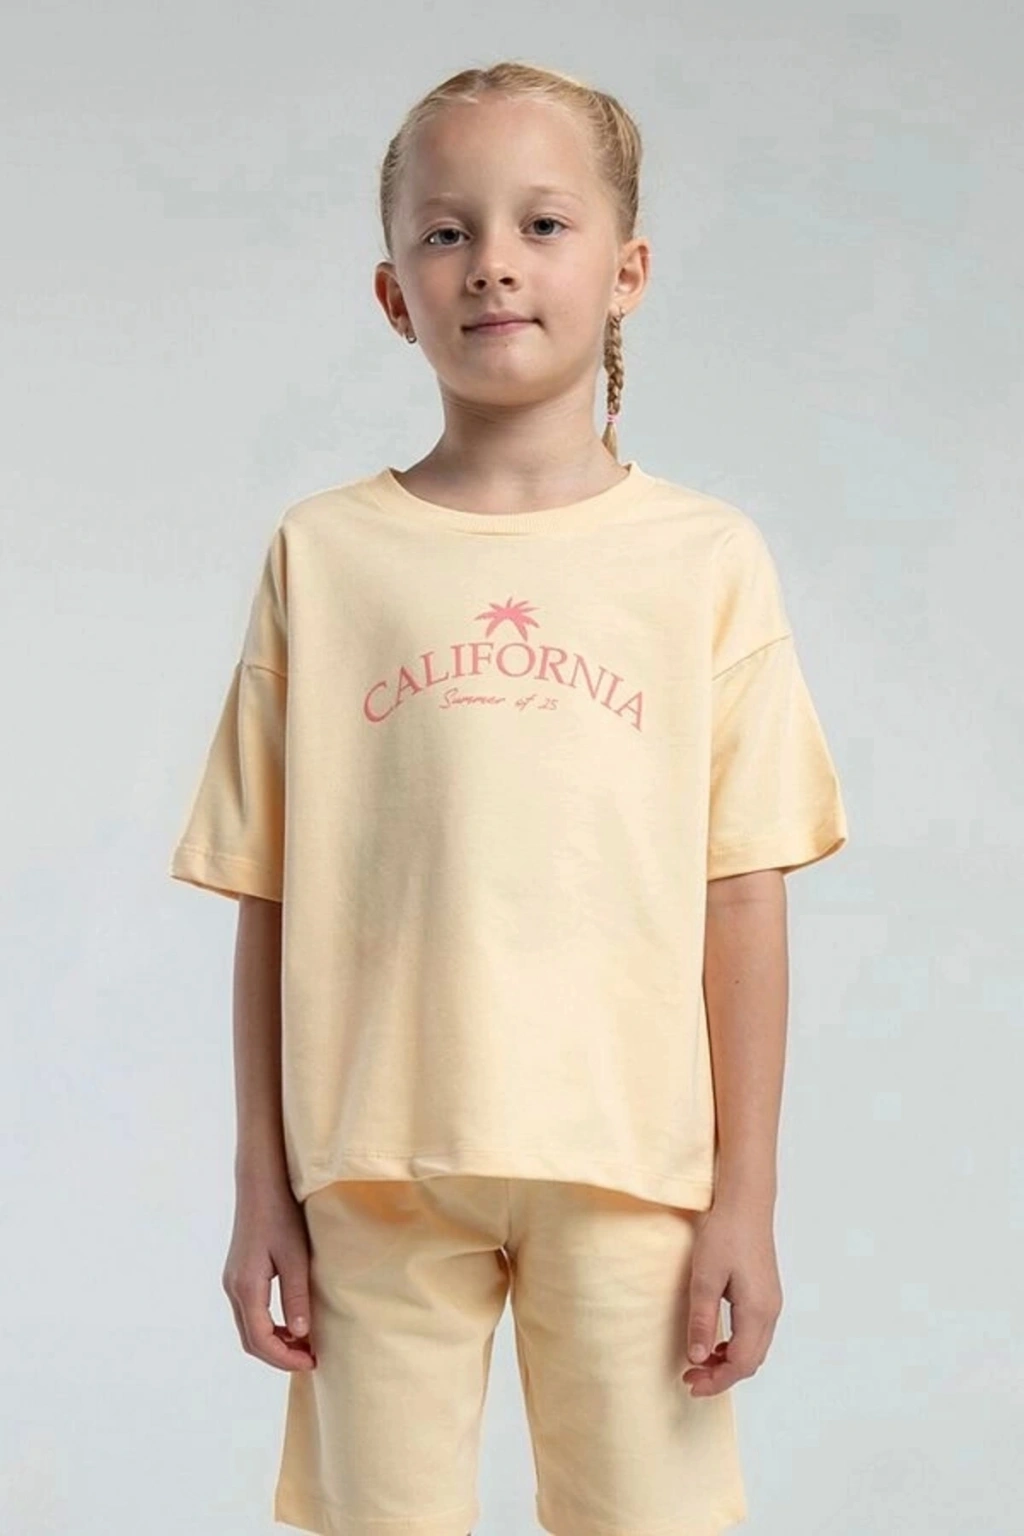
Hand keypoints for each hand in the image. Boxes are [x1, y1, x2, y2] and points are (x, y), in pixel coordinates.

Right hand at [222, 1178, 317, 1371]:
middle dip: (279, 1355)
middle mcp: (233, 1288)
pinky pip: (250, 1312)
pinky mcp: (238, 1274)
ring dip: (274, 1342)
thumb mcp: (295, 1257)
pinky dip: (269, 1326)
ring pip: (249, 1328)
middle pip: (251, 1340)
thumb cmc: (281, 1216)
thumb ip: (296, 1296)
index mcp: (246, 1287)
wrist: (260, 1185)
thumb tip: (301, 1335)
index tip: (311, 1362)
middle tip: (310, 1358)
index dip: (285, 1358)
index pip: (261, 1340)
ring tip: (305, 1344)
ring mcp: (233, 1281)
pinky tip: (291, 1322)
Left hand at [681, 1198, 782, 1396]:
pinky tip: (716, 1340)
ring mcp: (771, 1302)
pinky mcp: (766, 1294)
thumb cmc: (725, 1234)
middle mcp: (770, 1311)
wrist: (746, 1203)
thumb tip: (698, 1358)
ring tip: (699, 1362)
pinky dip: (736, 1345)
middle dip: (722, 1376)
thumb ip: (703, 1320)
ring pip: (755, 1349)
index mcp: (757, 1311)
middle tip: (691, 1378)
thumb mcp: (705, 1278)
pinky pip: (755, 1333)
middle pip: (751, 1361)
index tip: (690, 1384)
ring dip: (729, 1362)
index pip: (740, 1363)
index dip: (716, 1380)